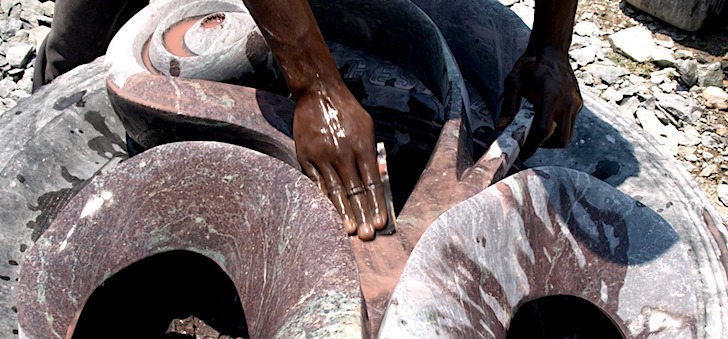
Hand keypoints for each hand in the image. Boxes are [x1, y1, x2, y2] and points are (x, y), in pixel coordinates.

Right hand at [293, 83, 386, 239]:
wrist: (319, 94)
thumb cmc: (347, 112)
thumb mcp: (367, 128)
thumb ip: (372, 155)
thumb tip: (377, 181)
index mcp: (362, 147)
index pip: (372, 184)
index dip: (377, 205)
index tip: (381, 224)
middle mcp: (343, 154)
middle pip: (355, 191)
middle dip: (362, 215)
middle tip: (367, 236)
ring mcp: (323, 156)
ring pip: (335, 191)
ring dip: (344, 213)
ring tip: (350, 230)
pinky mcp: (306, 157)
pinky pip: (317, 184)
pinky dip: (325, 200)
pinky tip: (330, 214)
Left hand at [498, 46, 582, 159]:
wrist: (551, 51)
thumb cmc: (530, 65)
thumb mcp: (514, 82)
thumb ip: (509, 105)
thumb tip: (500, 127)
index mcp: (550, 96)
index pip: (543, 130)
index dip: (532, 146)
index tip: (523, 154)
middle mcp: (567, 101)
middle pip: (561, 139)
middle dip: (545, 146)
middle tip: (530, 143)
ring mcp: (575, 102)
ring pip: (568, 135)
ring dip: (553, 139)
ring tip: (538, 132)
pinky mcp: (578, 103)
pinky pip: (571, 124)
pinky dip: (559, 129)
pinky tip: (546, 119)